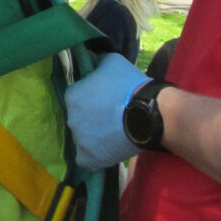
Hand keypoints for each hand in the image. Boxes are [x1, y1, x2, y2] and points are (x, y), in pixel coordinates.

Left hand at [65, 52, 148, 169]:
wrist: (149, 113)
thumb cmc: (130, 85)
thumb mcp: (111, 61)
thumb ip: (96, 62)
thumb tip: (92, 61)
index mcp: (72, 96)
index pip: (76, 97)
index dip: (91, 98)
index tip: (105, 100)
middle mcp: (71, 119)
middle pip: (79, 118)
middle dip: (91, 117)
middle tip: (111, 116)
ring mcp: (79, 140)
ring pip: (83, 138)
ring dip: (94, 136)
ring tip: (114, 133)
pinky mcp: (90, 158)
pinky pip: (86, 159)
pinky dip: (94, 156)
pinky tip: (106, 149)